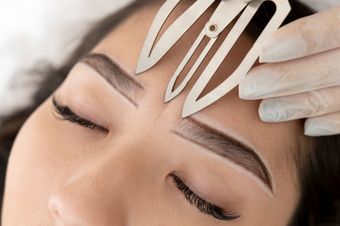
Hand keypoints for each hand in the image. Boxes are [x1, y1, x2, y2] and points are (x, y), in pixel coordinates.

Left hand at [239, 7, 339, 136]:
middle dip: (286, 80)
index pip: (336, 30)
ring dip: (300, 106)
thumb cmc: (333, 7)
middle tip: (249, 88)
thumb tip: (238, 0)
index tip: (265, 51)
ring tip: (266, 112)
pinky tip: (307, 125)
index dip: (302, 41)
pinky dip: (332, 122)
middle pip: (332, 70)